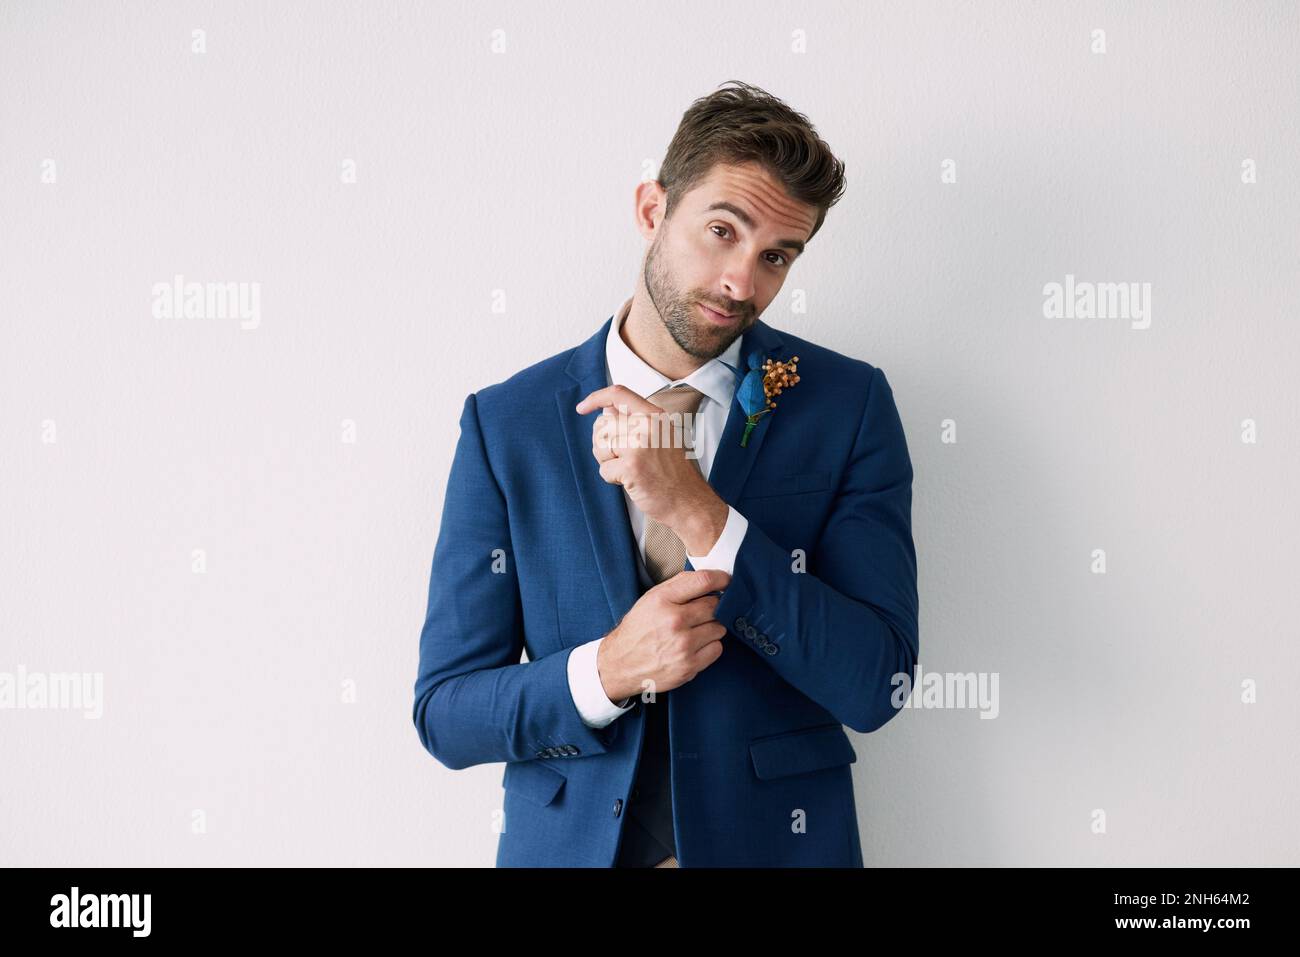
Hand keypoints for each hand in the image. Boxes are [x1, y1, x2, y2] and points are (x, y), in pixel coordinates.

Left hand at [575, 384, 720, 534]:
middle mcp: (648, 425)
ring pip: (600, 445)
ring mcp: (640, 445)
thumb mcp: (661, 437)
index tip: (582, 408)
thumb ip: (635, 421)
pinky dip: (612, 479)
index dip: (595, 398)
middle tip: (620, 458)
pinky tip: (631, 482)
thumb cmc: (673, 473)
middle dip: (603, 443)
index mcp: (656, 415)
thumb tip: (606, 409)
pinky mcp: (632, 466)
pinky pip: (604, 469)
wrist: (689, 502)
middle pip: (603, 424)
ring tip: (628, 469)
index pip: (618, 394)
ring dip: (607, 461)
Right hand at [596, 569, 729, 702]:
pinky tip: (695, 645)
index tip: (726, 581)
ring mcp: (683, 646)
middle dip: (713, 607)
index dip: (721, 579)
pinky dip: (710, 646)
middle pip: (715, 606)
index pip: (704, 581)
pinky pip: (717, 649)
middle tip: (702, 612)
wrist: (621, 663)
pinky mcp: (689, 666)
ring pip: (719, 628)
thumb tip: (709, 579)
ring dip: (712, 627)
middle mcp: (673, 621)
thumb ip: (678, 585)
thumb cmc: (638, 629)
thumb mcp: (651, 598)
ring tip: (695, 630)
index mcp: (662, 600)